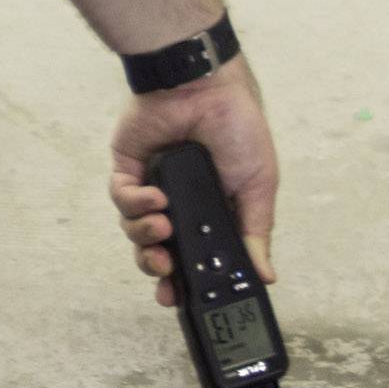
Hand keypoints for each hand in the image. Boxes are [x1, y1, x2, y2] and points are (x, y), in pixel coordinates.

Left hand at [107, 56, 279, 307]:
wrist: (207, 86)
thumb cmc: (238, 128)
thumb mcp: (259, 186)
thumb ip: (255, 233)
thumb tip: (267, 276)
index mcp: (211, 211)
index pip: (195, 256)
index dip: (187, 281)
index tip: (186, 300)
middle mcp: (179, 204)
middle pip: (159, 251)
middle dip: (159, 270)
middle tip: (167, 276)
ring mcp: (152, 186)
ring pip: (135, 230)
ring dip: (146, 237)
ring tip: (162, 230)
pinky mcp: (128, 168)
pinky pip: (121, 199)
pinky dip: (135, 204)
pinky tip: (154, 200)